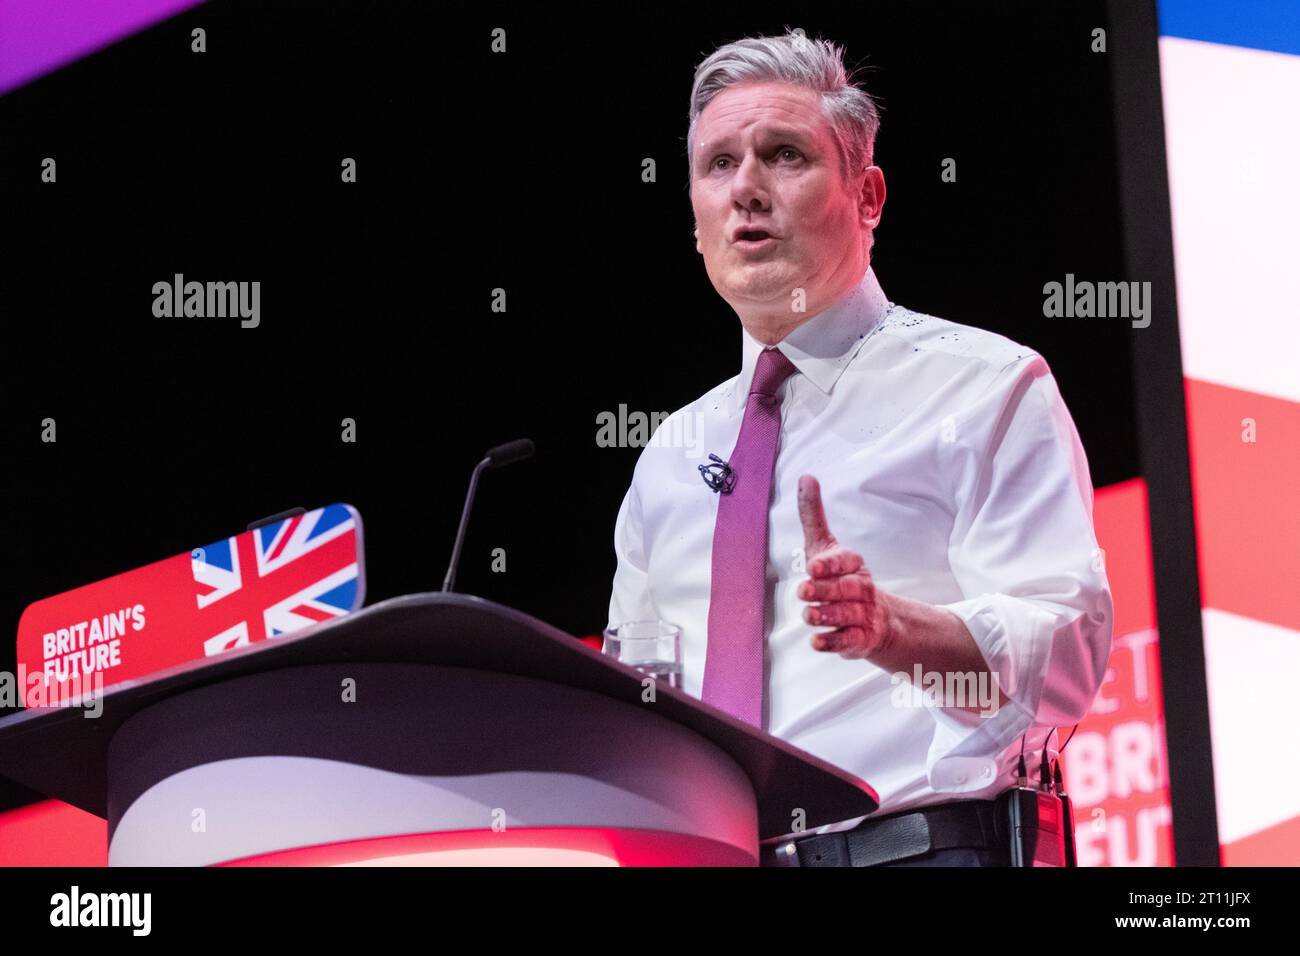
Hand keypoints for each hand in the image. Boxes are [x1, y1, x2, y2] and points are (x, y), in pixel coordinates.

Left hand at [797, 474, 892, 659]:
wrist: (874, 618)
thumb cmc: (840, 576)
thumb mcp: (824, 544)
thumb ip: (813, 515)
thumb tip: (805, 477)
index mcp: (853, 565)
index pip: (847, 561)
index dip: (832, 564)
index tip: (814, 566)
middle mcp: (860, 589)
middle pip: (847, 589)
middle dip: (826, 590)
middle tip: (806, 590)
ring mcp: (862, 615)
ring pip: (847, 615)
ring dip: (827, 615)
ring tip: (809, 615)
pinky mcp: (859, 639)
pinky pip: (849, 642)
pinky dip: (833, 643)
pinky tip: (817, 642)